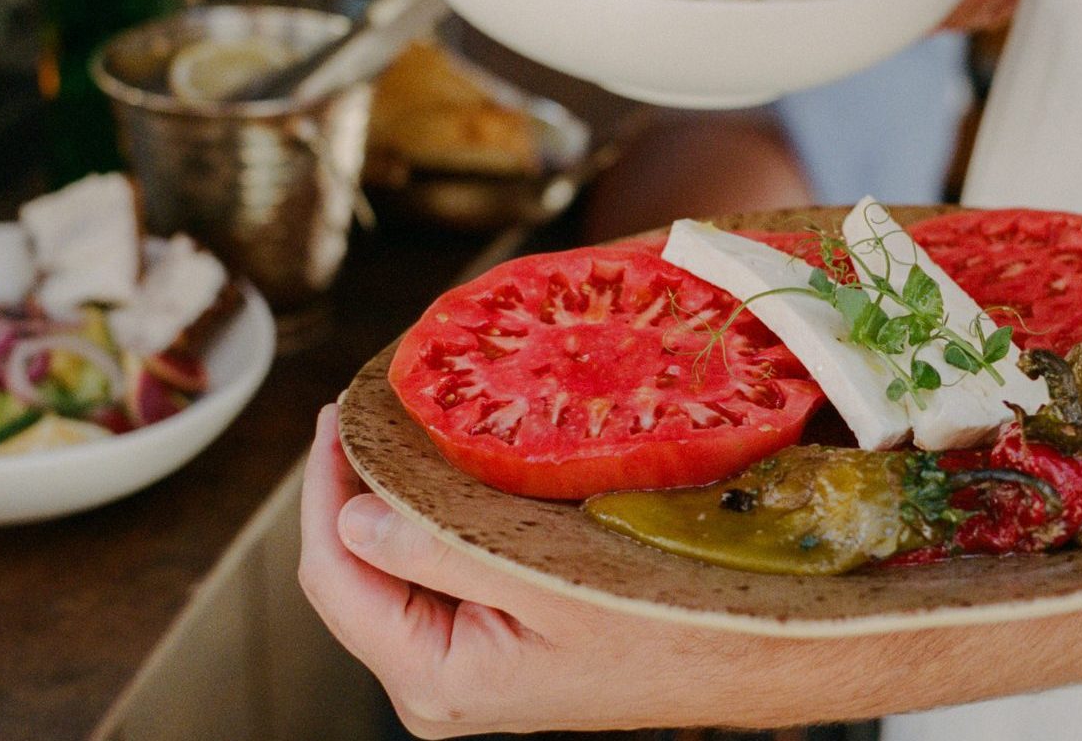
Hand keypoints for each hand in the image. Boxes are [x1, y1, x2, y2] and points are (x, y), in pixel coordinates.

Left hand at [297, 405, 844, 736]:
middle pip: (352, 570)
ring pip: (394, 563)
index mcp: (436, 680)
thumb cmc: (674, 627)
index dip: (321, 488)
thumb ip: (443, 555)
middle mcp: (437, 681)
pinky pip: (438, 566)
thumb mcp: (554, 583)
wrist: (760, 654)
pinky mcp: (496, 637)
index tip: (337, 412)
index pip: (333, 575)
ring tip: (401, 418)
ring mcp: (466, 660)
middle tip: (367, 401)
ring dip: (396, 491)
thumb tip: (351, 517)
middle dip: (355, 483)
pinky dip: (437, 510)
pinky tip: (452, 461)